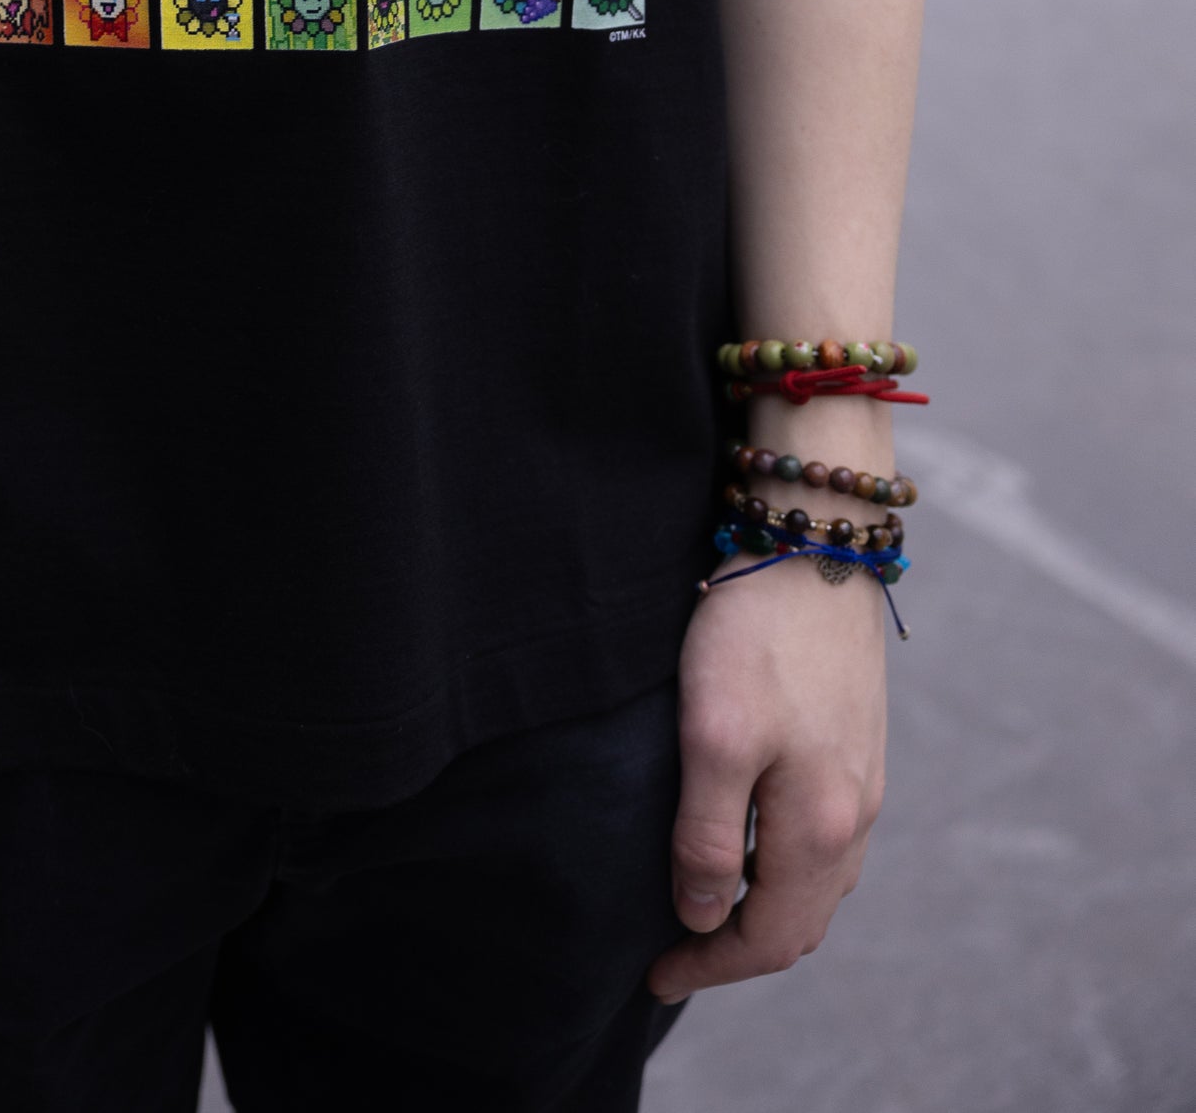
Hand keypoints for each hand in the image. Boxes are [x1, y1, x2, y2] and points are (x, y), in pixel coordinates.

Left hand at [646, 553, 886, 1001]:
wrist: (817, 543)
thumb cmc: (756, 634)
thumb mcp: (711, 735)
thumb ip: (704, 835)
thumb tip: (700, 913)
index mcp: (821, 827)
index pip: (769, 937)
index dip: (710, 967)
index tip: (652, 974)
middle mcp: (856, 816)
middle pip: (801, 923)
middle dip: (738, 949)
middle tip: (674, 951)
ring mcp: (864, 781)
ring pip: (820, 886)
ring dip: (766, 910)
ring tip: (702, 902)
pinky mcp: (858, 745)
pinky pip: (828, 842)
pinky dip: (787, 869)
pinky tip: (745, 842)